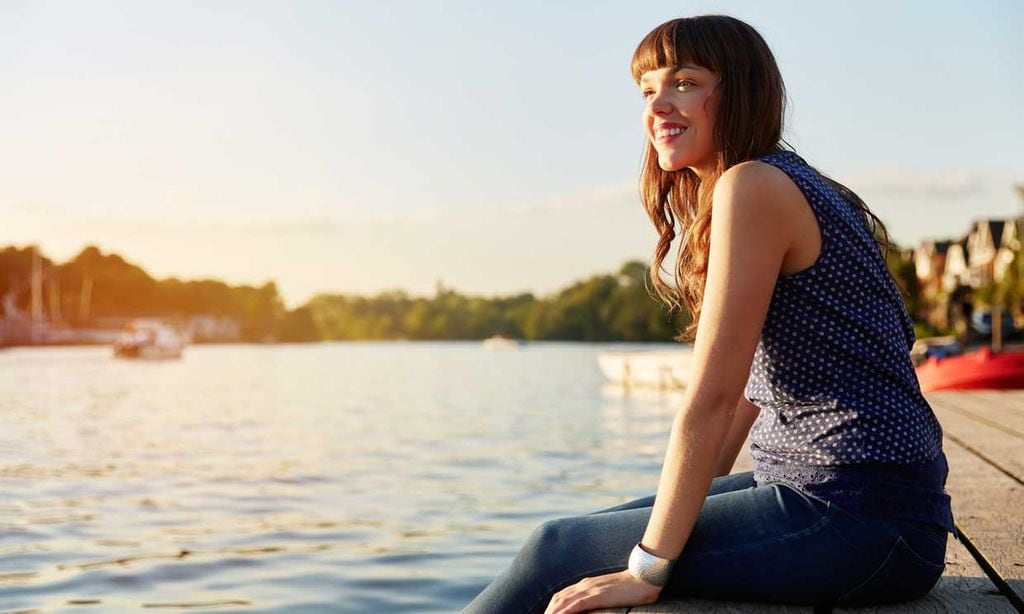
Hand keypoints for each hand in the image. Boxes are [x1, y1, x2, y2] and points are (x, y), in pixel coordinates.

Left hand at [543, 569, 661, 613]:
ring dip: (552, 611)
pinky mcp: (597, 595)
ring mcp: (590, 589)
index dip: (553, 607)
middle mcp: (585, 585)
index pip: (563, 596)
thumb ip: (599, 597)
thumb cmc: (631, 587)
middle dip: (548, 611)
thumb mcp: (610, 593)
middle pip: (558, 599)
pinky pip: (576, 604)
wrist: (643, 577)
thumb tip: (596, 605)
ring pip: (563, 601)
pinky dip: (564, 611)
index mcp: (587, 585)